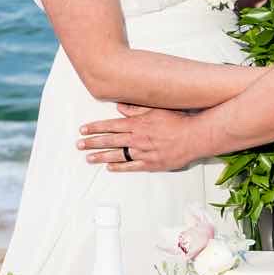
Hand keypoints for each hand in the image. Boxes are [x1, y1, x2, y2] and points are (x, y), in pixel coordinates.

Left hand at [77, 104, 204, 172]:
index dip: (95, 128)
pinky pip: (131, 167)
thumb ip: (136, 109)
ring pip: (116, 155)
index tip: (83, 130)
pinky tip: (109, 167)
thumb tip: (119, 107)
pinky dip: (119, 167)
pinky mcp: (151, 164)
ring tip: (88, 158)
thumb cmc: (178, 120)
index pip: (110, 126)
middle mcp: (137, 139)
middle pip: (109, 141)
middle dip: (92, 143)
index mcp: (136, 124)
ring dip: (100, 156)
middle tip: (79, 145)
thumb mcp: (156, 109)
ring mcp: (143, 153)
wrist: (194, 136)